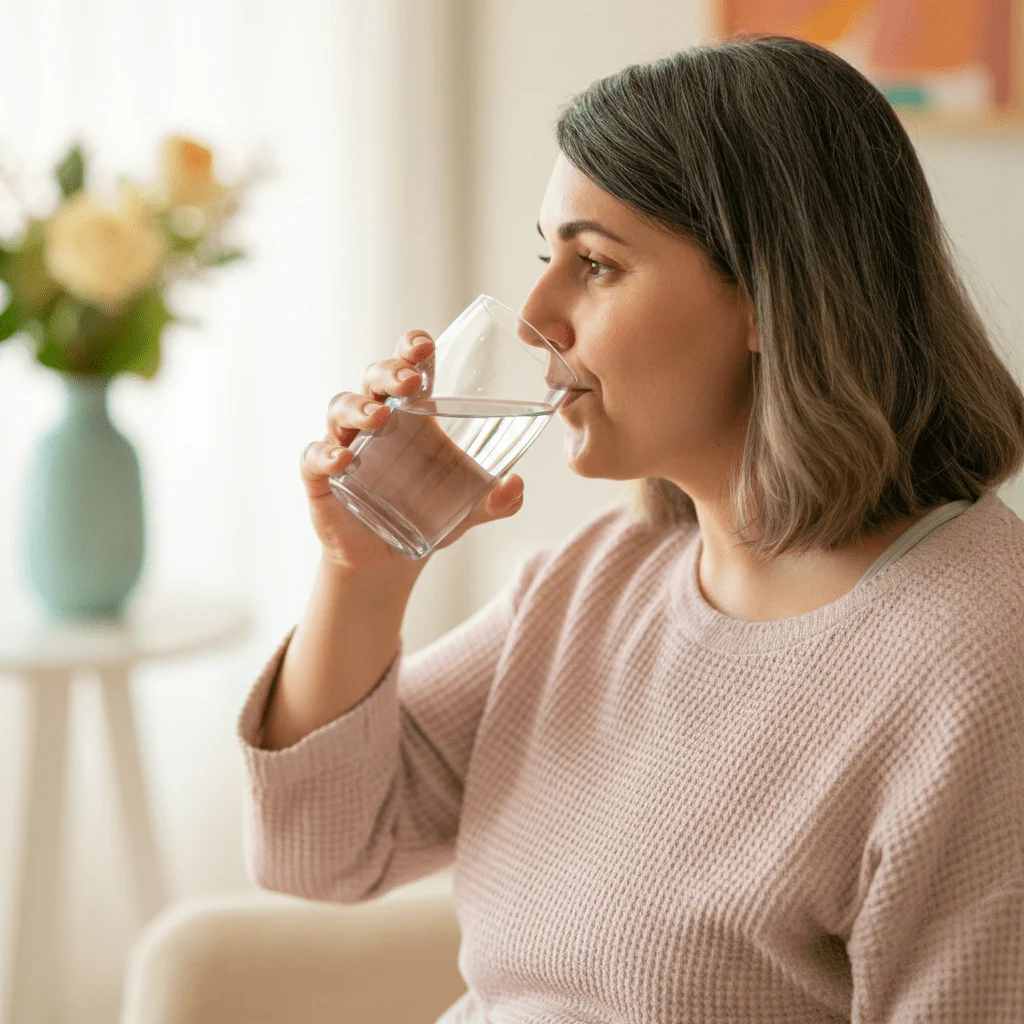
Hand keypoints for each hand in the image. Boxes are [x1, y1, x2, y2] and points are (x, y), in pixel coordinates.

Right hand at [300, 329, 525, 573]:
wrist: (387, 559)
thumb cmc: (427, 515)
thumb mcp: (469, 509)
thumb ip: (496, 500)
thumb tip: (515, 486)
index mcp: (413, 415)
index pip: (409, 366)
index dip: (411, 348)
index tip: (424, 345)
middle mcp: (375, 420)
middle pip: (374, 379)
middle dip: (389, 371)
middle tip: (409, 380)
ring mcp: (344, 444)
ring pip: (340, 408)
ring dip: (358, 407)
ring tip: (379, 416)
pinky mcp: (321, 477)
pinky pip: (314, 457)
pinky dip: (324, 454)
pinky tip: (341, 460)